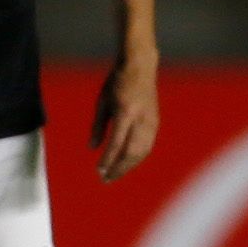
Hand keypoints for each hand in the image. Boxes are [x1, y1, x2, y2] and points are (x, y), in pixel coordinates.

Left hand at [90, 53, 158, 182]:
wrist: (140, 67)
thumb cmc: (117, 82)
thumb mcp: (102, 101)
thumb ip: (98, 126)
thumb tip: (92, 148)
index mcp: (126, 112)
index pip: (117, 143)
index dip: (108, 159)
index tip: (99, 170)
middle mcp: (141, 119)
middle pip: (131, 152)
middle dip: (118, 168)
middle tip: (105, 179)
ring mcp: (151, 121)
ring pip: (141, 152)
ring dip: (128, 166)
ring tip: (114, 174)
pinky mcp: (155, 123)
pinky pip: (147, 146)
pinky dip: (136, 158)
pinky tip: (126, 163)